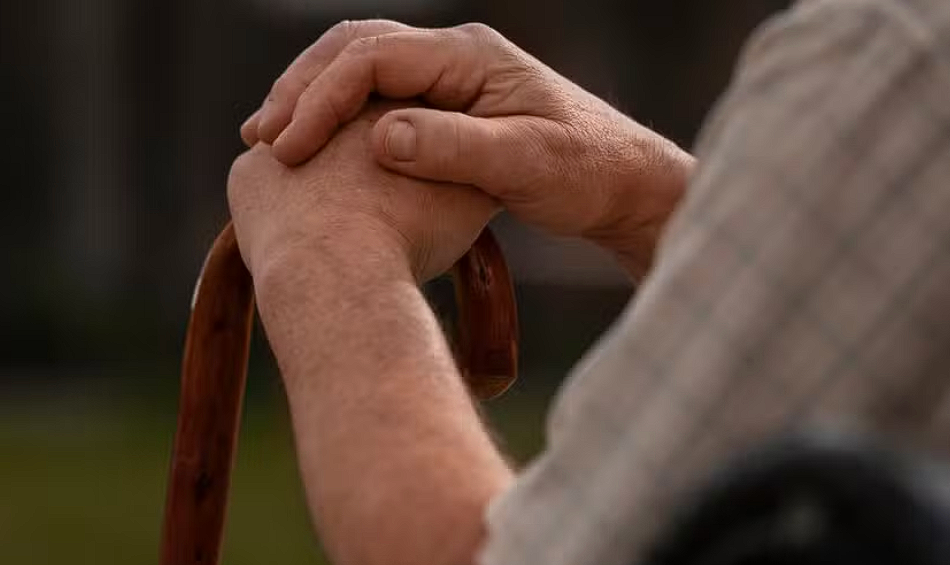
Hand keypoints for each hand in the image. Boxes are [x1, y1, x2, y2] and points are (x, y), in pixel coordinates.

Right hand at [241, 20, 693, 277]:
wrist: (622, 183)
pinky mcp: (449, 107)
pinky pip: (378, 98)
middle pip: (355, 50)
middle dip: (302, 91)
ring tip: (271, 140)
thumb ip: (456, 148)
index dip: (322, 98)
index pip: (373, 57)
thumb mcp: (527, 164)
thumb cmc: (586, 172)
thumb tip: (382, 136)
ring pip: (360, 71)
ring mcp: (450, 79)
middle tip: (261, 138)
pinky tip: (318, 148)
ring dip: (313, 100)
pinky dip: (339, 118)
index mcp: (470, 57)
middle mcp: (455, 56)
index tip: (288, 146)